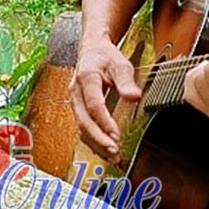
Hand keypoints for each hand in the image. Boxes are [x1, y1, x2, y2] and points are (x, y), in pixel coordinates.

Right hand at [72, 34, 140, 162]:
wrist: (92, 50)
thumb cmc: (106, 57)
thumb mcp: (120, 63)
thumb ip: (126, 81)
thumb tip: (134, 98)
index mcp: (86, 78)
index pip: (94, 105)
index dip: (104, 122)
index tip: (116, 135)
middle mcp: (76, 92)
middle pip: (83, 121)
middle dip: (98, 139)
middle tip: (114, 152)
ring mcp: (74, 102)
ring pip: (81, 128)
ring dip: (96, 144)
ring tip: (113, 158)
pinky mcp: (78, 109)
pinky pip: (83, 128)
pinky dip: (94, 142)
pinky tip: (106, 152)